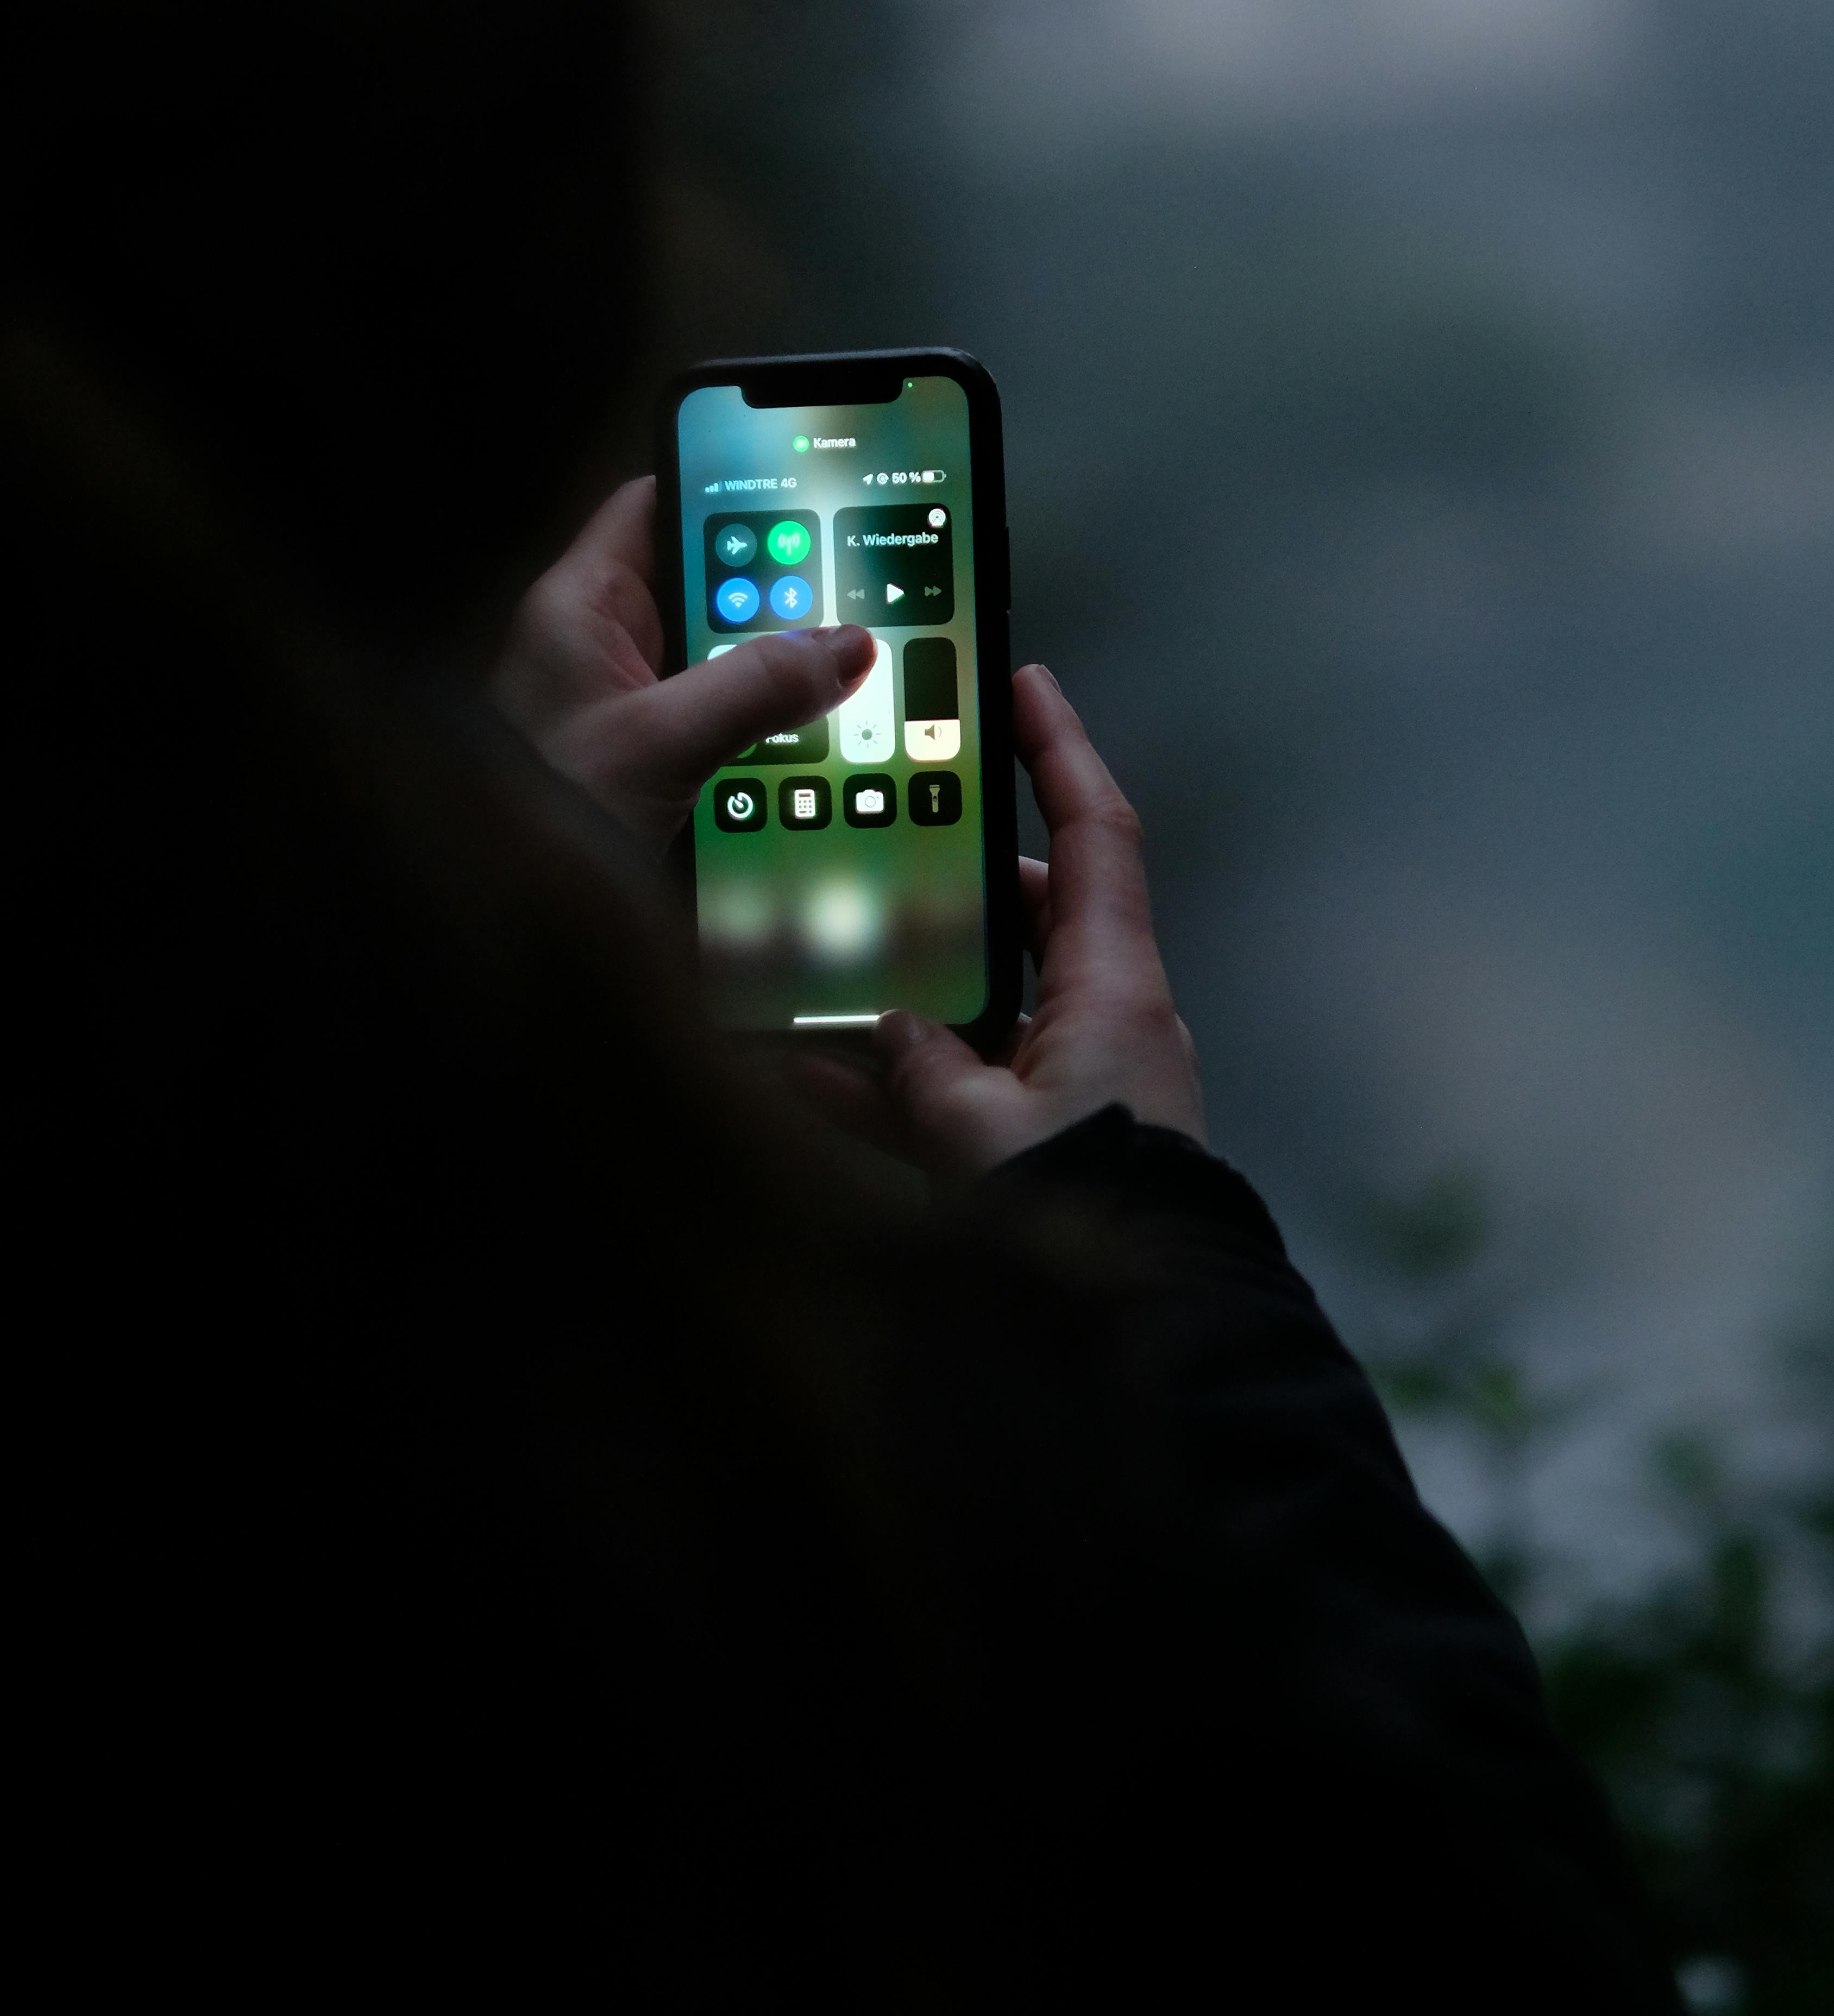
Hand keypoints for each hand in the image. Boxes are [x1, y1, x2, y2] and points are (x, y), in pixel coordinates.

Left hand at [493, 475, 874, 855]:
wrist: (507, 924)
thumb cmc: (545, 818)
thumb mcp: (661, 742)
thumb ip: (756, 687)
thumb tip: (845, 645)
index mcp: (581, 609)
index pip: (657, 506)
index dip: (727, 490)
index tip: (806, 496)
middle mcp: (602, 649)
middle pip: (706, 591)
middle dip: (776, 604)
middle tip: (852, 607)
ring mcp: (627, 710)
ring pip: (722, 665)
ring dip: (779, 681)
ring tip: (845, 685)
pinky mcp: (649, 766)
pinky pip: (721, 728)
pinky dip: (765, 737)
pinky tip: (811, 752)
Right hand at [826, 666, 1205, 1175]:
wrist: (1148, 1332)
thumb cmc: (1084, 1209)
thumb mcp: (978, 1129)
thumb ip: (921, 1066)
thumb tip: (886, 1026)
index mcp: (1114, 989)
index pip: (1095, 836)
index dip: (1061, 754)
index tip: (1025, 684)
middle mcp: (1106, 1022)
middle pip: (1028, 916)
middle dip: (948, 885)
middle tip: (878, 841)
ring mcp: (1080, 1083)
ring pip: (986, 1005)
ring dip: (909, 993)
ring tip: (817, 964)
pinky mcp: (1052, 1142)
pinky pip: (969, 1088)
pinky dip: (902, 1085)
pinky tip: (811, 1082)